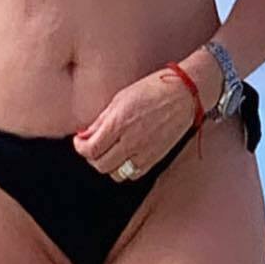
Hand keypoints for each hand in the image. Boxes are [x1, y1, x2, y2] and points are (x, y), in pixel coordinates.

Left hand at [72, 68, 200, 178]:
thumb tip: (84, 135)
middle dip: (92, 157)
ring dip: (109, 165)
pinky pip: (134, 174)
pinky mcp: (156, 158)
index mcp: (119, 123)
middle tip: (92, 147)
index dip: (81, 148)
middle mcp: (131, 141)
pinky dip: (125, 169)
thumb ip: (101, 120)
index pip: (91, 149)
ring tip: (109, 152)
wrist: (184, 93)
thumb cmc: (153, 89)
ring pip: (117, 173)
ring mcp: (145, 152)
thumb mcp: (120, 98)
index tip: (80, 141)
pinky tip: (126, 155)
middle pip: (101, 165)